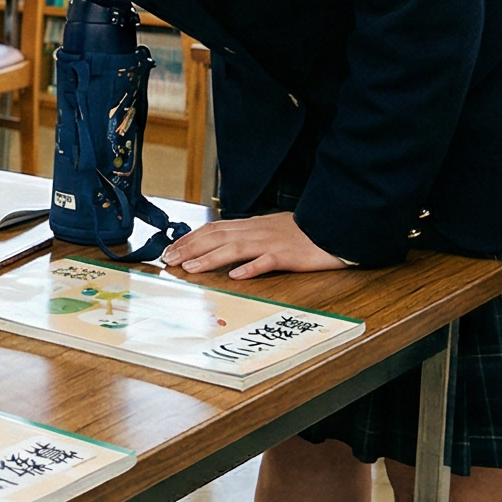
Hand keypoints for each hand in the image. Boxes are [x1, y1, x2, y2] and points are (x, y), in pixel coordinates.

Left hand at [161, 211, 349, 279]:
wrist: (333, 225)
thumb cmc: (303, 232)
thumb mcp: (271, 229)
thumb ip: (248, 235)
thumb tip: (224, 243)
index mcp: (252, 225)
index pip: (214, 229)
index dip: (190, 238)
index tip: (171, 248)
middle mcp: (257, 231)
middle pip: (217, 236)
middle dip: (190, 247)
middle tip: (168, 259)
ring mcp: (272, 242)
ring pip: (235, 248)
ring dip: (210, 258)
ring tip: (190, 267)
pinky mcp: (289, 255)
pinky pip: (267, 261)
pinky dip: (251, 268)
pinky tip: (236, 276)